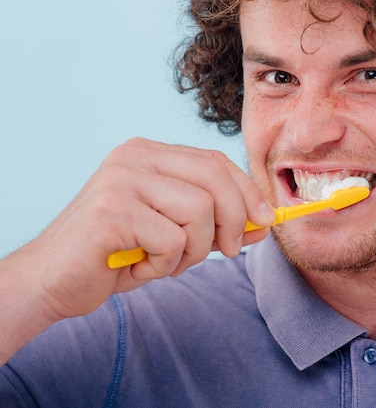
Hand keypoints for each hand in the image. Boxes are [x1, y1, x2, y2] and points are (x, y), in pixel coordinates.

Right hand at [0, 138, 273, 358]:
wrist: (53, 280)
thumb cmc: (118, 255)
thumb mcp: (177, 234)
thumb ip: (217, 222)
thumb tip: (264, 222)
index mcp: (150, 153)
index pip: (217, 162)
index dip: (248, 193)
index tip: (264, 222)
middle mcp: (135, 156)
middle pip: (215, 178)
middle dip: (235, 220)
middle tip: (226, 251)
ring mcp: (121, 179)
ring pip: (200, 211)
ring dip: (195, 250)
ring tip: (166, 261)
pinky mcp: (112, 211)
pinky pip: (172, 240)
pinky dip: (167, 264)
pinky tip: (142, 267)